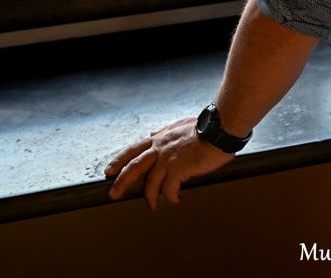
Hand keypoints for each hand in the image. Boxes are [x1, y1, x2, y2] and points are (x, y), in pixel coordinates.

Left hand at [105, 116, 234, 211]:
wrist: (219, 129)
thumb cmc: (206, 127)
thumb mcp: (181, 125)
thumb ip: (166, 131)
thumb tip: (154, 134)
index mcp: (160, 138)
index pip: (133, 149)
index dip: (119, 160)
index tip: (109, 170)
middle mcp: (160, 148)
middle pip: (133, 167)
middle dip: (121, 182)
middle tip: (113, 194)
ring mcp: (168, 159)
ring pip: (150, 184)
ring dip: (150, 198)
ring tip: (152, 208)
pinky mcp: (178, 169)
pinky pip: (170, 189)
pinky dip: (172, 197)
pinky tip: (177, 200)